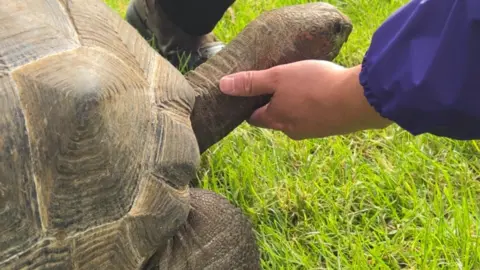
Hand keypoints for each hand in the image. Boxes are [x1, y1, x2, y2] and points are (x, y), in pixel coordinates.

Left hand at [219, 60, 390, 139]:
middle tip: (277, 88)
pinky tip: (322, 94)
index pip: (254, 117)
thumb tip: (222, 86)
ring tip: (302, 88)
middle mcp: (292, 130)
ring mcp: (313, 131)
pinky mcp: (331, 128)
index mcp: (276, 119)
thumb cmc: (314, 85)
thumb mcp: (278, 77)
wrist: (357, 100)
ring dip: (296, 106)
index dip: (250, 106)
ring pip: (296, 119)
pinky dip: (314, 108)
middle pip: (275, 119)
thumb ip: (252, 82)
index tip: (252, 95)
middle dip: (274, 106)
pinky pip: (315, 118)